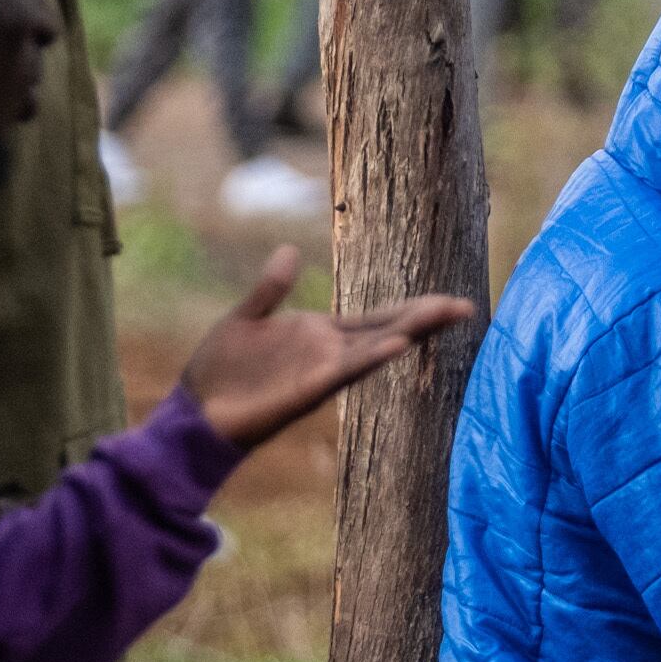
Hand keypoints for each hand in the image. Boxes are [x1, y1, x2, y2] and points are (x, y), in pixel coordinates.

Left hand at [178, 247, 477, 448]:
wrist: (195, 411)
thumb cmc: (219, 369)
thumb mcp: (246, 317)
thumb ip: (271, 288)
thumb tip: (289, 250)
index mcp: (319, 334)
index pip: (376, 319)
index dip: (410, 309)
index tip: (447, 300)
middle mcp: (328, 353)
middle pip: (387, 331)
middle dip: (424, 318)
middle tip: (465, 306)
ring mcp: (321, 372)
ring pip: (375, 349)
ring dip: (409, 333)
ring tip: (444, 316)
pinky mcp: (307, 391)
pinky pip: (345, 373)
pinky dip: (371, 359)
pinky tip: (397, 347)